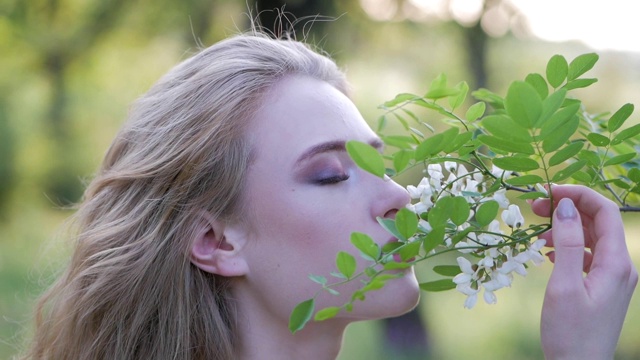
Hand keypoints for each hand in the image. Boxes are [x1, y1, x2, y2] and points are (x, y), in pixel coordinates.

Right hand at [531, 185, 636, 359]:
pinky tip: (548, 252)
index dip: (578, 195)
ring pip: (591, 238)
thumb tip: (567, 206)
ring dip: (565, 228)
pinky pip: (587, 255)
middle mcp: (620, 266)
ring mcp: (612, 277)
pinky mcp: (602, 287)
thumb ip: (568, 243)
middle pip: (598, 222)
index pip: (605, 212)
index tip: (547, 191)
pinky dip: (568, 246)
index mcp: (616, 263)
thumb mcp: (564, 286)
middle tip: (534, 207)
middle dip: (568, 209)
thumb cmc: (570, 332)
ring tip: (537, 233)